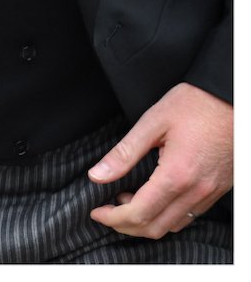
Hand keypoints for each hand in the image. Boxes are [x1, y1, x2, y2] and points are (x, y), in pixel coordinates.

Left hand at [88, 83, 231, 238]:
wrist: (230, 100)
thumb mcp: (152, 122)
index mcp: (176, 175)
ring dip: (146, 223)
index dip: (113, 218)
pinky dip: (166, 216)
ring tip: (125, 202)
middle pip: (156, 228)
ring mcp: (209, 194)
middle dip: (125, 226)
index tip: (96, 211)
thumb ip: (124, 153)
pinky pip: (188, 216)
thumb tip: (97, 175)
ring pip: (173, 226)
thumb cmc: (194, 105)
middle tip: (106, 211)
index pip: (140, 213)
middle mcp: (196, 191)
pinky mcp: (217, 191)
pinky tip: (152, 199)